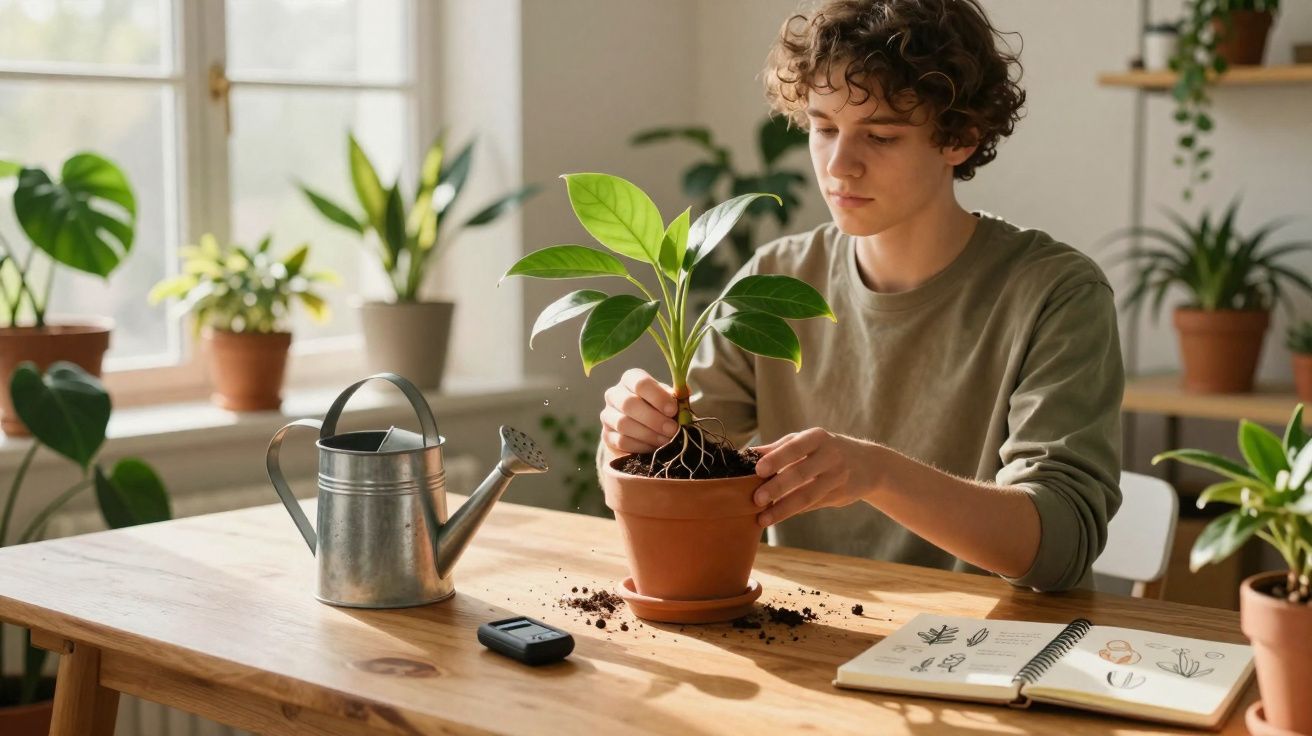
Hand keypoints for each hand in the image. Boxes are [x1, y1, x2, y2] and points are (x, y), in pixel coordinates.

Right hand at [600, 369, 679, 454]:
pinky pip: (621, 441)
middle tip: (672, 430)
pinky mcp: (606, 435)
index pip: (640, 383)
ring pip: (624, 424)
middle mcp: (614, 394)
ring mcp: (607, 415)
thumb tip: (685, 392)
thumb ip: (676, 397)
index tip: (673, 410)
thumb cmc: (659, 409)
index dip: (657, 397)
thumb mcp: (669, 400)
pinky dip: (641, 446)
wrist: (643, 431)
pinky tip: (654, 448)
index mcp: (631, 379)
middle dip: (654, 419)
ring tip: (666, 440)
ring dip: (649, 434)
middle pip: (629, 404)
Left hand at [751, 428, 879, 526]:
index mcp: (817, 438)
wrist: (869, 464)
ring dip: (783, 509)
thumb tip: (747, 454)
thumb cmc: (825, 449)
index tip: (758, 470)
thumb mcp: (807, 441)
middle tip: (756, 499)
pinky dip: (793, 512)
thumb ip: (779, 447)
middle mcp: (830, 456)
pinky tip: (777, 518)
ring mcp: (837, 478)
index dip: (777, 458)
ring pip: (807, 495)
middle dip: (777, 487)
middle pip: (801, 473)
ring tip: (763, 519)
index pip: (795, 447)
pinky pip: (812, 505)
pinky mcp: (839, 496)